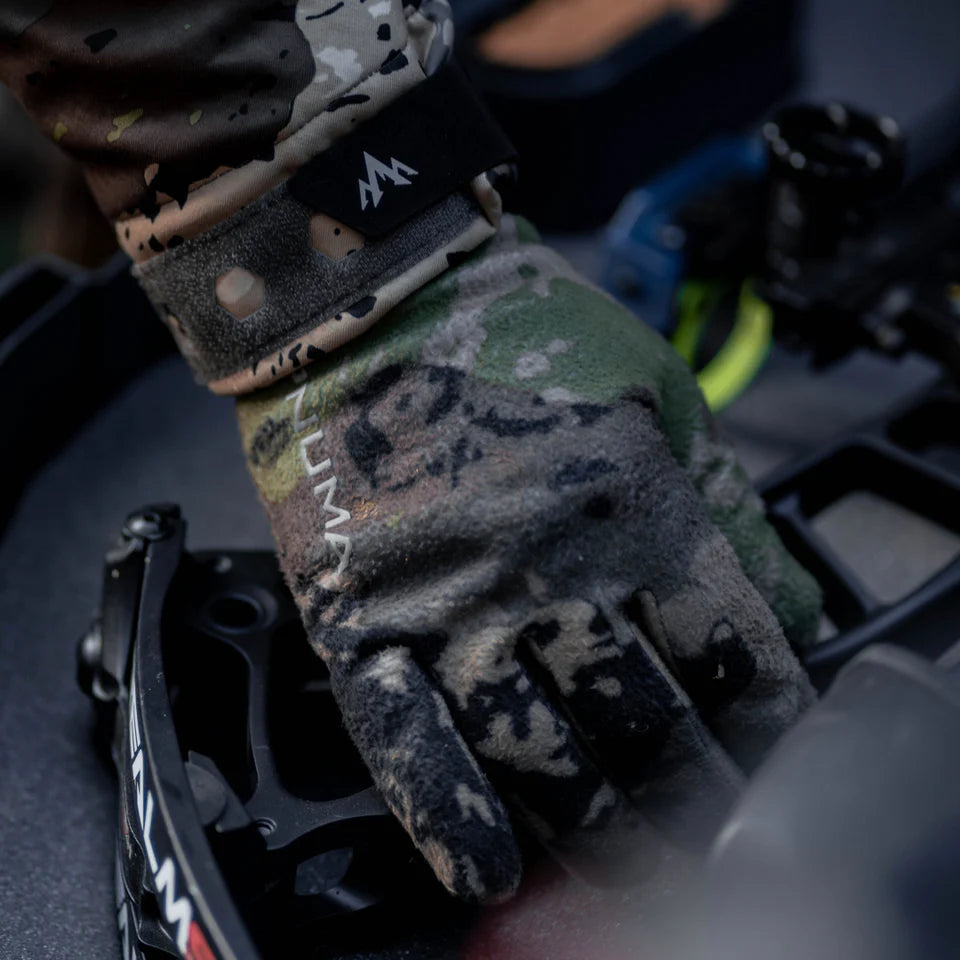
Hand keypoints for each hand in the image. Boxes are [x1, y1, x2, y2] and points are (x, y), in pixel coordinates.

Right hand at [237, 215, 819, 901]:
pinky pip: (406, 733)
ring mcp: (455, 598)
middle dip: (692, 795)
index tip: (768, 766)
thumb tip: (785, 609)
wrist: (380, 293)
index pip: (732, 657)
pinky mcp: (364, 613)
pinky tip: (486, 868)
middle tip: (709, 837)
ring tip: (630, 866)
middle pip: (646, 724)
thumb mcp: (657, 394)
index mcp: (639, 509)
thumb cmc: (522, 328)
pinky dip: (446, 809)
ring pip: (539, 748)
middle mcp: (555, 568)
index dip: (763, 726)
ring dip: (594, 821)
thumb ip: (723, 506)